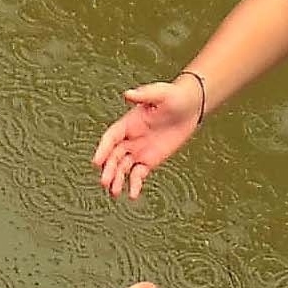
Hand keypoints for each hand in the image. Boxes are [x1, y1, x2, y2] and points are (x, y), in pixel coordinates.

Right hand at [92, 77, 205, 199]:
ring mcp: (139, 150)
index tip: (96, 161)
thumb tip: (128, 94)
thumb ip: (144, 95)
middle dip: (109, 169)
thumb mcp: (161, 93)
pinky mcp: (150, 160)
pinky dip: (134, 184)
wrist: (191, 106)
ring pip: (123, 168)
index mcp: (129, 123)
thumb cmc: (175, 96)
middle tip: (104, 181)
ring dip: (117, 180)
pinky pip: (138, 174)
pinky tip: (133, 194)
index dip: (103, 149)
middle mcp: (130, 138)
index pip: (111, 137)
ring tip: (115, 193)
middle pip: (114, 156)